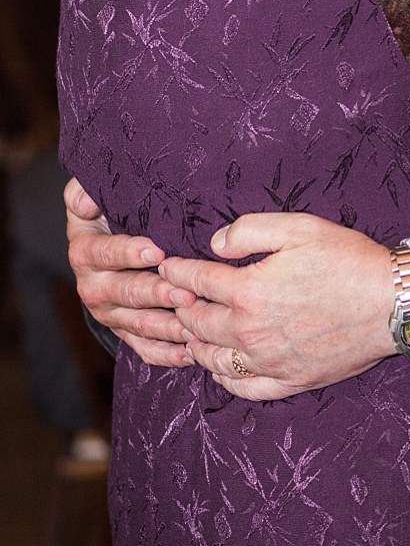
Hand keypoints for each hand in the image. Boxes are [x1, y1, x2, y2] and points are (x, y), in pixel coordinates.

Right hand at [65, 177, 194, 367]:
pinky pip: (143, 348)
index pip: (104, 254)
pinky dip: (165, 354)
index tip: (156, 251)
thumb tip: (82, 204)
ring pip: (137, 324)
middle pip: (125, 293)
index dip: (128, 252)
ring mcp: (110, 313)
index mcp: (85, 252)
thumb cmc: (107, 209)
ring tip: (192, 325)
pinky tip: (188, 354)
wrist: (109, 238)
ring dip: (165, 326)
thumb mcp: (90, 194)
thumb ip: (81, 191)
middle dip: (156, 294)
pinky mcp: (126, 331)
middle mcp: (93, 287)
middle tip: (185, 292)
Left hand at [159, 213, 396, 400]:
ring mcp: (268, 361)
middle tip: (175, 297)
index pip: (197, 281)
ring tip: (190, 331)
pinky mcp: (289, 380)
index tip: (168, 266)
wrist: (391, 302)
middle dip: (180, 306)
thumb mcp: (298, 227)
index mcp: (249, 291)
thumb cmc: (347, 259)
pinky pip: (243, 387)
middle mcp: (251, 332)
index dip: (178, 271)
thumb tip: (215, 244)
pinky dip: (223, 378)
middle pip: (198, 322)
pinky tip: (221, 367)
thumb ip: (249, 230)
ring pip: (213, 359)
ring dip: (195, 343)